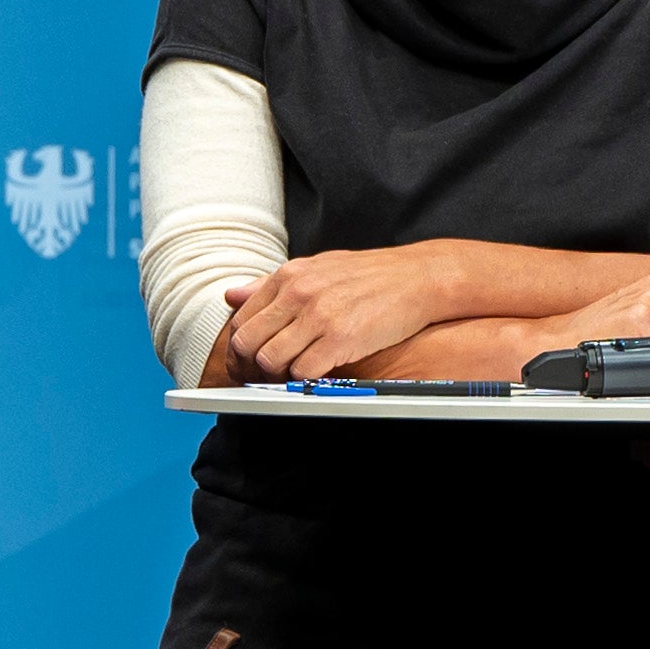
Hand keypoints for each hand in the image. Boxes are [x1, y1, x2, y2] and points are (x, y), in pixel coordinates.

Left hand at [219, 243, 458, 380]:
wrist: (417, 278)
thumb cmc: (369, 276)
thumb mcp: (316, 268)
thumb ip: (271, 284)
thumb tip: (231, 295)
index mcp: (289, 276)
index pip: (241, 319)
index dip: (239, 348)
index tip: (248, 362)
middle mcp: (299, 293)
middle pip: (247, 342)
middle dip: (248, 367)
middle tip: (261, 378)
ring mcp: (319, 316)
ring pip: (269, 360)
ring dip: (276, 376)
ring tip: (290, 376)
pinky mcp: (341, 338)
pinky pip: (302, 372)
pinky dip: (303, 380)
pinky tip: (315, 375)